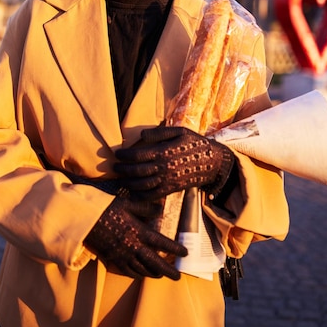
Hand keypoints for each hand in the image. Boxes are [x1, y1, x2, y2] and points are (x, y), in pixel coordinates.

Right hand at [84, 196, 186, 279]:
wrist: (85, 220)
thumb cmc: (106, 208)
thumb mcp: (127, 203)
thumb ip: (145, 208)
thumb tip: (160, 210)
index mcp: (139, 231)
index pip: (162, 243)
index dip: (175, 249)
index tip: (185, 253)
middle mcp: (133, 246)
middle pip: (155, 263)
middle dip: (168, 271)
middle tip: (178, 276)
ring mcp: (123, 255)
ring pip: (142, 269)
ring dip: (154, 274)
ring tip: (161, 276)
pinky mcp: (113, 259)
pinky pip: (128, 271)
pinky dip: (137, 274)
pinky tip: (141, 274)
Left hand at [114, 126, 234, 200]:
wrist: (212, 162)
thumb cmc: (195, 143)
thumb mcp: (180, 131)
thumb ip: (160, 132)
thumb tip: (141, 134)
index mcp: (165, 151)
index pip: (138, 154)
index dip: (124, 155)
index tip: (116, 154)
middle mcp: (164, 167)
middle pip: (137, 171)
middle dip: (123, 170)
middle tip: (113, 168)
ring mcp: (168, 180)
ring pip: (142, 185)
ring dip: (128, 183)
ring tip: (120, 179)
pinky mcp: (171, 189)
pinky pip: (153, 195)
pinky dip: (140, 196)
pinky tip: (132, 193)